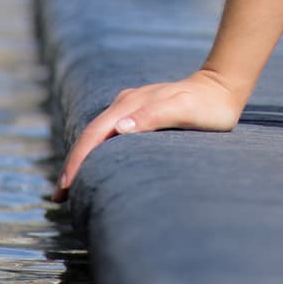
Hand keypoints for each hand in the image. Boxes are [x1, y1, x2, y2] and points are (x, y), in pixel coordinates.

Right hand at [53, 69, 242, 197]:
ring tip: (69, 185)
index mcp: (130, 104)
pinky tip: (96, 162)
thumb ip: (154, 116)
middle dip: (73, 164)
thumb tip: (119, 128)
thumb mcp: (184, 110)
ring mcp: (131, 105)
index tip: (65, 186)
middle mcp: (125, 103)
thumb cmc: (208, 105)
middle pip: (90, 134)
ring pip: (97, 133)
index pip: (95, 135)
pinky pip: (108, 132)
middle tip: (59, 197)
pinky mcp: (139, 110)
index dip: (78, 160)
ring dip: (81, 157)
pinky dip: (96, 149)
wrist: (224, 87)